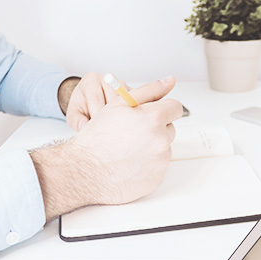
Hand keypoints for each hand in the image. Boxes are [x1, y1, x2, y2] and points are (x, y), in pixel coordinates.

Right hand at [31, 76, 181, 220]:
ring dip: (152, 147)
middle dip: (155, 129)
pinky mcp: (157, 178)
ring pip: (164, 148)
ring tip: (128, 149)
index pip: (175, 108)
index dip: (162, 109)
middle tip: (132, 133)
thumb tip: (170, 81)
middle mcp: (161, 140)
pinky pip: (158, 166)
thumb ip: (148, 90)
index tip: (152, 114)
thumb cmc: (98, 138)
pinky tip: (129, 163)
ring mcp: (160, 161)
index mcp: (154, 118)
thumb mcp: (119, 104)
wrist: (86, 171)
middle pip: (169, 129)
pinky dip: (148, 164)